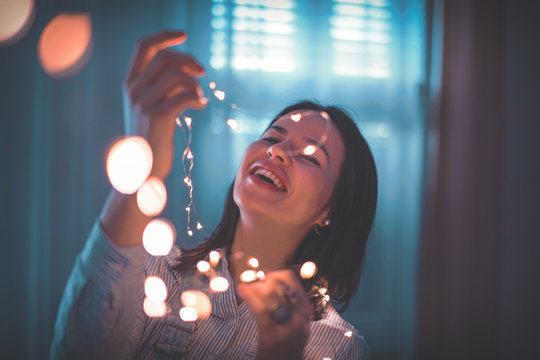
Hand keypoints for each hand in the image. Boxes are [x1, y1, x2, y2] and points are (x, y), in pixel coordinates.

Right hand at [123, 30, 206, 179]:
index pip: (144, 47)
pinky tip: (200, 106)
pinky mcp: (158, 119)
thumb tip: (186, 69)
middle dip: (189, 60)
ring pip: (177, 75)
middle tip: (202, 72)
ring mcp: (144, 104)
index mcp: (131, 84)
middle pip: (165, 57)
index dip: (165, 36)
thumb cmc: (152, 138)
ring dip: (195, 83)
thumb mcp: (151, 107)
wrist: (141, 170)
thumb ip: (161, 87)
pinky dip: (198, 98)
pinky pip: (184, 97)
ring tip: (199, 96)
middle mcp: (134, 90)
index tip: (184, 36)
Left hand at [237, 270, 312, 359]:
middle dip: (262, 281)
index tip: (263, 279)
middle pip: (280, 284)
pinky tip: (242, 291)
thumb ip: (287, 303)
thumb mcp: (294, 322)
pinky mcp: (273, 336)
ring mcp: (288, 327)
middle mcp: (300, 316)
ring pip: (271, 294)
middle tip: (252, 286)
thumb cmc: (286, 345)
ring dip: (255, 288)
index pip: (290, 278)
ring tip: (246, 290)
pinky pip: (261, 309)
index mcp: (305, 309)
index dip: (273, 274)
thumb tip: (268, 280)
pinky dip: (250, 296)